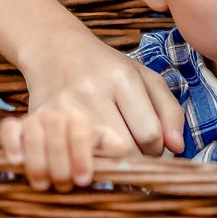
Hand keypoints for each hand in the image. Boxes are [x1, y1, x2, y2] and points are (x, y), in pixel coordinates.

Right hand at [0, 32, 185, 189]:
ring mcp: (63, 108)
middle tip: (130, 156)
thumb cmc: (106, 68)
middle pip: (123, 149)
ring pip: (94, 158)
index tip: (149, 148)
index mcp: (122, 79)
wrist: (54, 49)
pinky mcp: (38, 119)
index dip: (155, 150)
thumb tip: (178, 148)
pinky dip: (74, 166)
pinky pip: (62, 156)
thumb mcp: (144, 78)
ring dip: (104, 167)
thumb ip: (169, 110)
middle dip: (132, 160)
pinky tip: (82, 161)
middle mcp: (92, 92)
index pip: (149, 133)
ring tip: (108, 160)